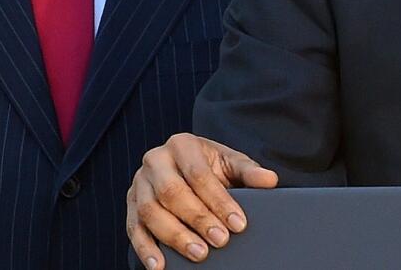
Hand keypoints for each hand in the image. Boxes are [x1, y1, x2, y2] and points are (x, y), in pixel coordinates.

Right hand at [126, 133, 277, 266]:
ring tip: (199, 255)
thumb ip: (249, 171)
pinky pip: (132, 228)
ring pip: (150, 211)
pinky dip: (145, 249)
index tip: (238, 224)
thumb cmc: (210, 165)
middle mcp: (155, 160)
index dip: (219, 200)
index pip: (199, 174)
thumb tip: (270, 180)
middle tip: (220, 241)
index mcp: (182, 144)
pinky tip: (160, 266)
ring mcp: (139, 183)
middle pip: (172, 192)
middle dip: (198, 219)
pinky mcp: (129, 204)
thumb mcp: (230, 162)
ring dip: (174, 237)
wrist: (183, 164)